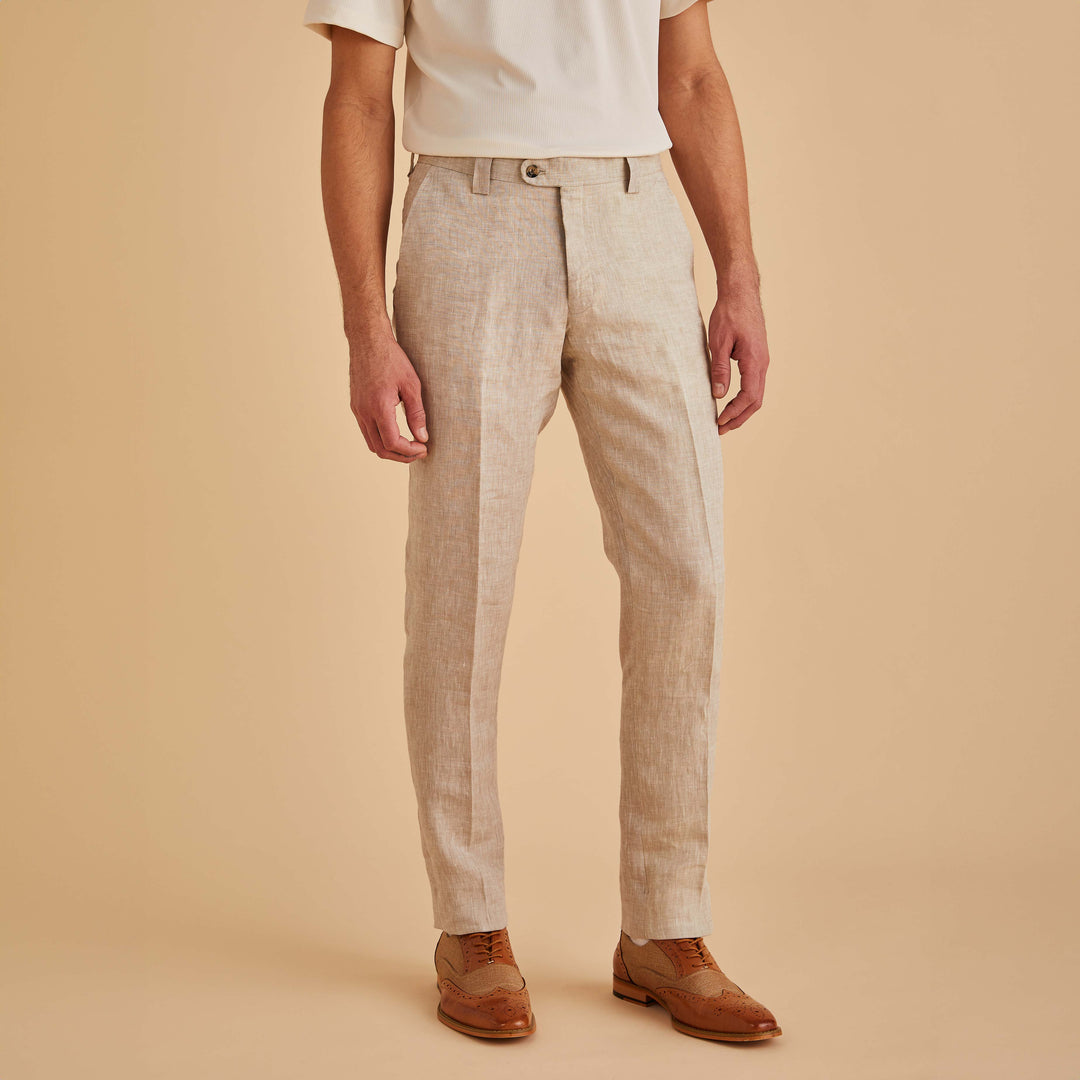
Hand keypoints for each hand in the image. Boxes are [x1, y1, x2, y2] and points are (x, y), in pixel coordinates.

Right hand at [349, 331, 428, 462]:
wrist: (367, 340)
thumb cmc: (392, 359)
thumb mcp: (411, 385)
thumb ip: (417, 414)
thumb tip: (423, 438)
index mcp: (378, 407)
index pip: (392, 443)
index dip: (409, 451)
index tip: (424, 448)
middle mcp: (364, 412)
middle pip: (380, 449)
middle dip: (401, 456)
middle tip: (419, 451)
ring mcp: (357, 410)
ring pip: (372, 443)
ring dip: (390, 450)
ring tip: (409, 446)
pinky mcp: (356, 406)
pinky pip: (367, 431)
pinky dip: (381, 439)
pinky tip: (396, 433)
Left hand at [708, 281, 769, 433]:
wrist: (741, 292)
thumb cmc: (729, 313)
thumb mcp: (719, 342)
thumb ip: (720, 369)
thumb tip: (718, 395)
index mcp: (755, 361)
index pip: (748, 397)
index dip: (733, 413)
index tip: (718, 422)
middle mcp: (763, 364)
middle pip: (755, 401)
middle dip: (738, 418)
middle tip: (720, 429)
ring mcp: (762, 361)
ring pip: (756, 394)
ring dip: (741, 410)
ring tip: (725, 420)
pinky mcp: (757, 357)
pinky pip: (754, 384)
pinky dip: (744, 398)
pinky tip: (731, 402)